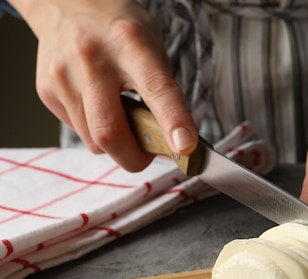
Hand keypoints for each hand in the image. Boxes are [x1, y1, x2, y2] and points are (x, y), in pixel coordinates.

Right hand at [11, 0, 196, 170]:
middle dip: (134, 157)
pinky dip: (95, 131)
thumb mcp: (153, 47)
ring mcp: (62, 75)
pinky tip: (99, 106)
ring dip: (116, 144)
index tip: (185, 146)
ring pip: (93, 140)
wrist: (67, 3)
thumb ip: (163, 92)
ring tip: (123, 118)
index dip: (173, 121)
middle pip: (109, 132)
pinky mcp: (46, 90)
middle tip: (149, 154)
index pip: (156, 89)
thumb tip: (174, 142)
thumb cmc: (121, 31)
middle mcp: (91, 57)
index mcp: (130, 42)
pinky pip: (78, 131)